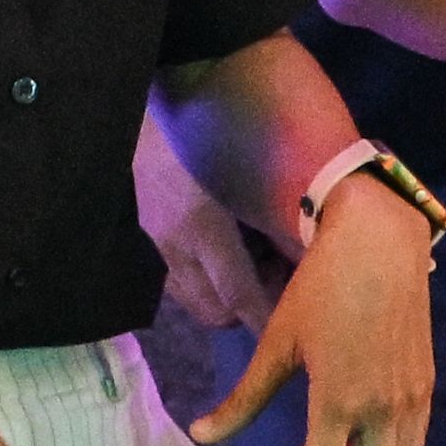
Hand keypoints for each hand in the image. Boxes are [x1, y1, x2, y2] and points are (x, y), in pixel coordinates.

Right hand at [134, 108, 274, 334]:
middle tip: (280, 280)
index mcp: (202, 227)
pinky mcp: (151, 234)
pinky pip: (181, 278)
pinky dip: (207, 278)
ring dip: (226, 296)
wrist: (135, 113)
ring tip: (257, 262)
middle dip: (248, 311)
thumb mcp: (243, 171)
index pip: (238, 292)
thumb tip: (310, 244)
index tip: (289, 332)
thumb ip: (276, 210)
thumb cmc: (198, 133)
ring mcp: (158, 242)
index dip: (264, 318)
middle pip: (214, 309)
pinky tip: (227, 246)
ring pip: (195, 298)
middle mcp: (175, 244)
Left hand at [182, 178, 440, 445]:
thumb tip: (202, 436)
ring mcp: (412, 399)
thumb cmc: (321, 289)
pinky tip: (367, 421)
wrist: (382, 244)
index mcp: (338, 403)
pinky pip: (414, 439)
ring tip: (337, 434)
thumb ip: (244, 399)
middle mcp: (381, 411)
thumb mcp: (276, 344)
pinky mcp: (428, 384)